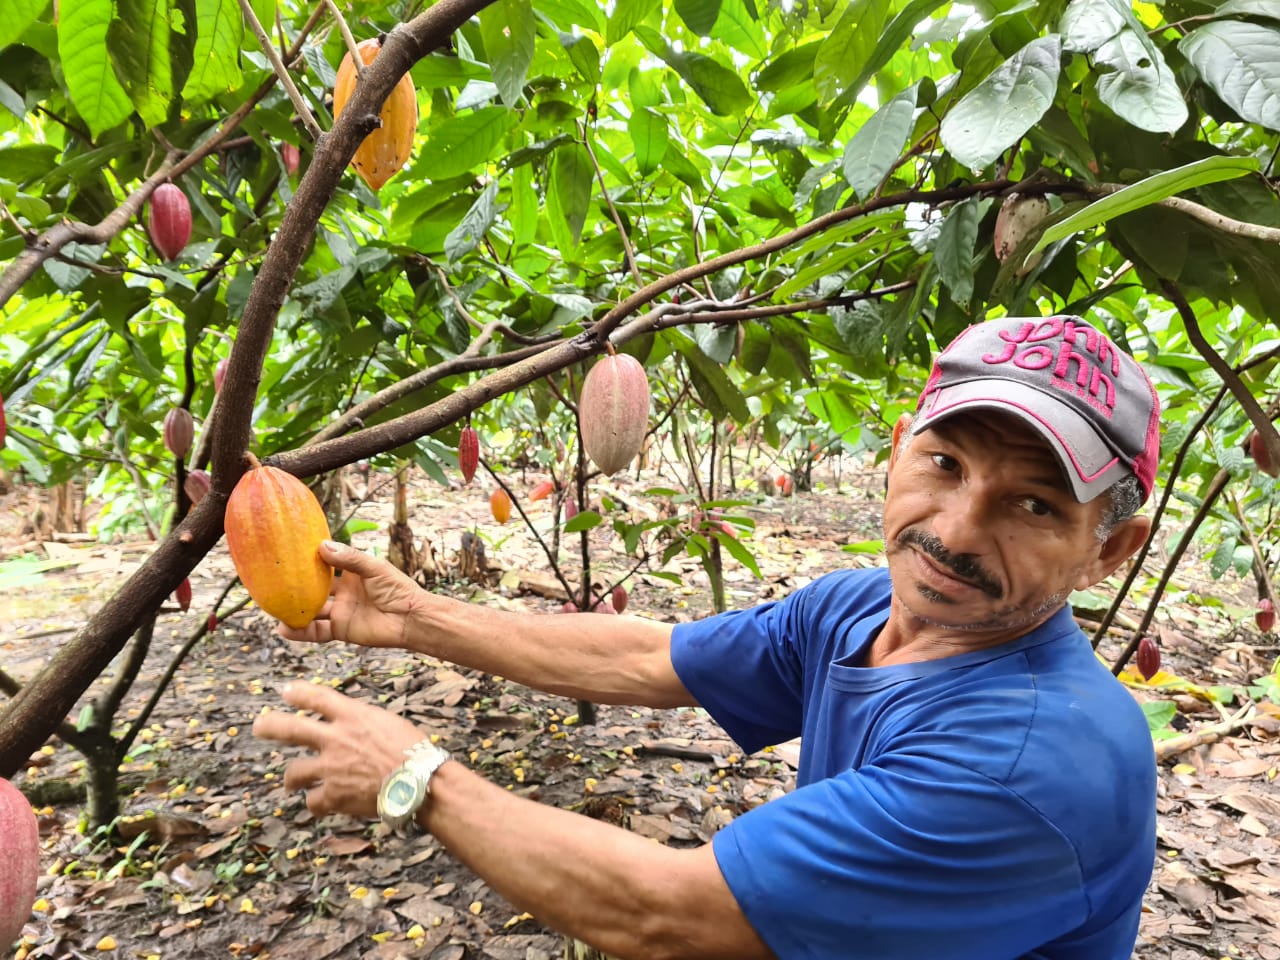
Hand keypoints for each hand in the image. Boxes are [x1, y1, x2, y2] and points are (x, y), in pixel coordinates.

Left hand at [252, 681, 425, 818]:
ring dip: (292, 778)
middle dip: (270, 726)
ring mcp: (331, 768)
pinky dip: (316, 803)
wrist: (421, 782)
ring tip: (292, 783)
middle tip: (259, 727)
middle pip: (290, 728)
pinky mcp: (334, 795)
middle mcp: (336, 738)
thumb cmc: (413, 751)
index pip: (316, 697)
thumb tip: (352, 727)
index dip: (297, 693)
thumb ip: (363, 723)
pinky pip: (313, 801)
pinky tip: (321, 805)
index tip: (285, 692)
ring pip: (294, 772)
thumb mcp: (388, 723)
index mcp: (353, 715)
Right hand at [279, 540, 423, 648]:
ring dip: (292, 610)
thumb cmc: (398, 589)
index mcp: (350, 573)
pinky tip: (283, 628)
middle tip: (271, 581)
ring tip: (271, 606)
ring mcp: (340, 611)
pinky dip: (299, 632)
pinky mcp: (341, 630)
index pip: (324, 564)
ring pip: (310, 611)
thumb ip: (349, 559)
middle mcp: (342, 592)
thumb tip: (322, 546)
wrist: (411, 618)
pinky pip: (316, 632)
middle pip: (313, 588)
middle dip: (294, 586)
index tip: (286, 552)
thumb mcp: (374, 567)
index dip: (307, 560)